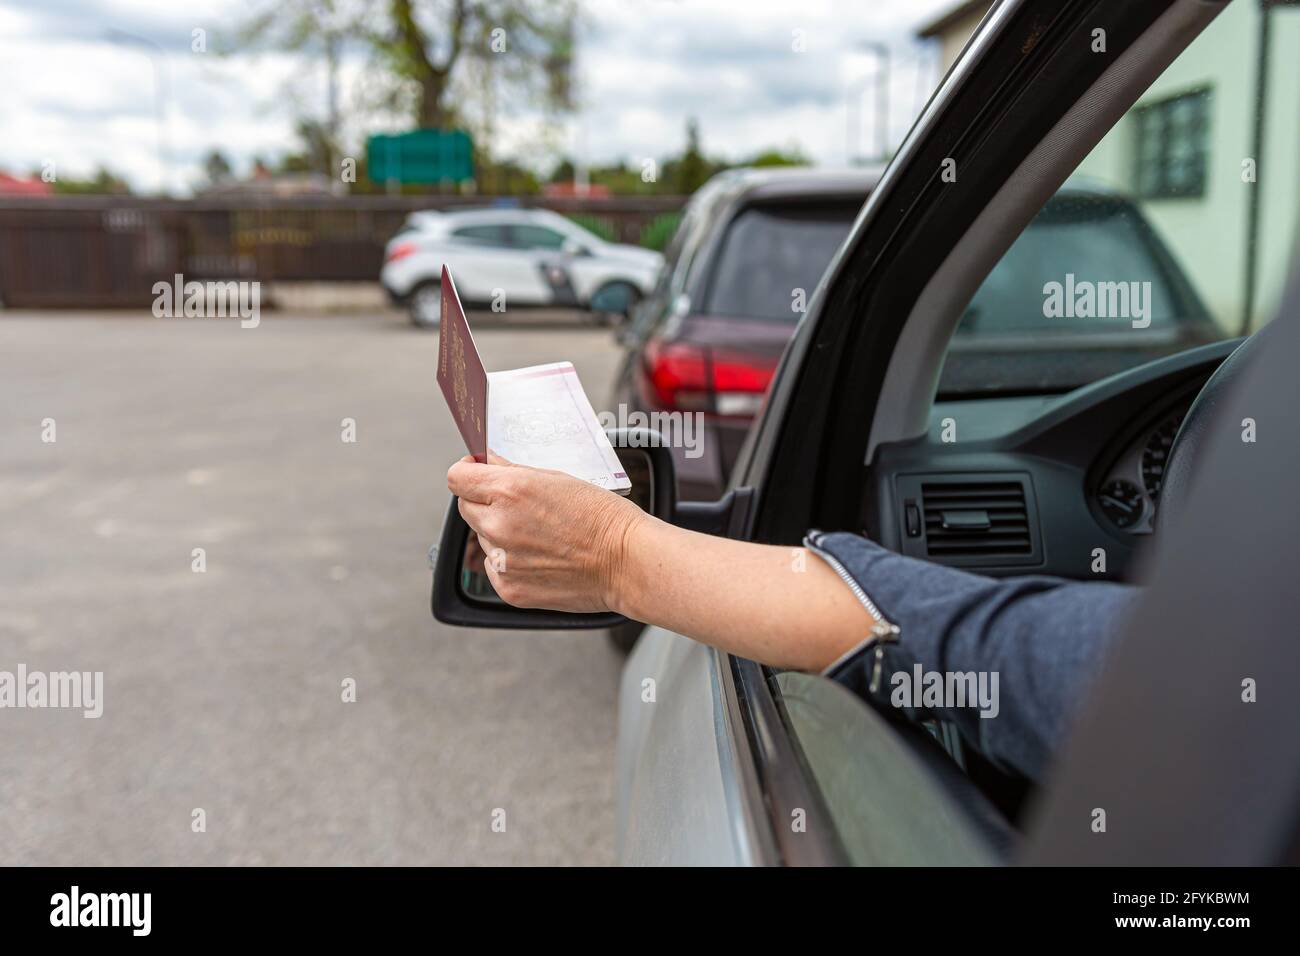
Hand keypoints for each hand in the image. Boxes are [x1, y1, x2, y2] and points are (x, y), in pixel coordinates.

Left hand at [446, 453, 649, 613]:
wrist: (626, 562)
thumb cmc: (602, 517)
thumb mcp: (559, 479)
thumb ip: (515, 471)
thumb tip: (488, 462)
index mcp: (510, 491)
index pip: (457, 476)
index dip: (466, 471)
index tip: (476, 472)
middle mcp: (499, 525)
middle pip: (465, 507)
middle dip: (483, 502)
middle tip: (516, 505)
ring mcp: (502, 560)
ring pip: (483, 538)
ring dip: (500, 533)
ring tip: (540, 535)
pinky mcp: (509, 588)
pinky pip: (494, 567)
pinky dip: (510, 562)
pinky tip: (541, 557)